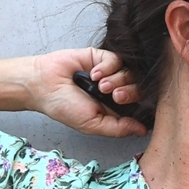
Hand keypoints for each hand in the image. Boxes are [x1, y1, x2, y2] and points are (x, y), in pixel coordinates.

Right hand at [29, 47, 146, 137]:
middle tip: (115, 96)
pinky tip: (94, 74)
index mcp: (115, 109)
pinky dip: (107, 67)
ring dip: (116, 80)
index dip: (138, 107)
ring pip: (129, 72)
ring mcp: (109, 73)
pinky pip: (116, 59)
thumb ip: (119, 129)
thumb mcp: (93, 125)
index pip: (138, 107)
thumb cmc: (66, 108)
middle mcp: (115, 90)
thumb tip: (142, 131)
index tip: (125, 109)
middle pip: (138, 88)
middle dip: (129, 92)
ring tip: (100, 86)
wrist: (46, 85)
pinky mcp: (101, 57)